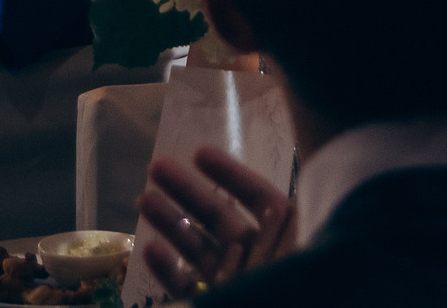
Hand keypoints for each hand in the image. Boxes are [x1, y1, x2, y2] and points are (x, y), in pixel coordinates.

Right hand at [138, 145, 294, 295]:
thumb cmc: (303, 295)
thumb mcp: (302, 262)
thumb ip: (285, 242)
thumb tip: (280, 209)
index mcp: (283, 236)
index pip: (257, 196)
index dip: (230, 174)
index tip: (198, 153)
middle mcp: (255, 252)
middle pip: (219, 216)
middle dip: (187, 190)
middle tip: (156, 166)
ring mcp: (231, 277)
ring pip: (197, 247)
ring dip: (170, 222)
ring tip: (143, 198)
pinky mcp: (212, 301)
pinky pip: (187, 287)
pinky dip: (168, 270)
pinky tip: (149, 249)